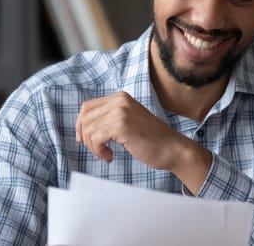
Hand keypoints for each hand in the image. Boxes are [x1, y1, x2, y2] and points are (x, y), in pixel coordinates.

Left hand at [75, 92, 211, 193]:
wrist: (172, 148)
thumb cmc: (151, 140)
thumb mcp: (128, 121)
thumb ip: (109, 118)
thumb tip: (83, 127)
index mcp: (120, 97)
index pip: (87, 107)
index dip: (82, 125)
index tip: (87, 140)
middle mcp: (119, 100)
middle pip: (85, 118)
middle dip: (87, 138)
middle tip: (99, 150)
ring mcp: (120, 111)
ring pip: (88, 130)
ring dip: (94, 147)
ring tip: (107, 154)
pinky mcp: (121, 125)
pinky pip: (95, 139)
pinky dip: (98, 151)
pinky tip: (110, 156)